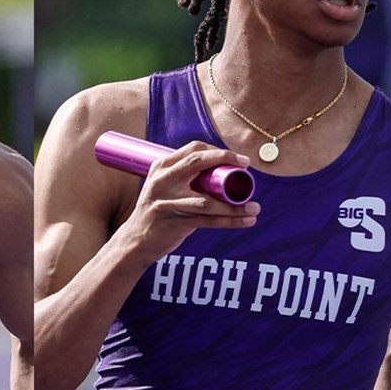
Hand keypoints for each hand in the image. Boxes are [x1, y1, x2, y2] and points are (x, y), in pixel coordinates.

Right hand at [116, 143, 260, 263]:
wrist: (135, 241)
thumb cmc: (159, 211)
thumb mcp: (164, 186)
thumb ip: (186, 176)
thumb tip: (224, 170)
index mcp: (161, 166)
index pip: (193, 149)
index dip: (219, 151)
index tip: (239, 159)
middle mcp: (162, 180)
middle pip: (198, 163)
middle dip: (226, 162)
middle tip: (247, 169)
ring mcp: (166, 201)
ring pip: (208, 201)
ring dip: (235, 206)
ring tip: (255, 208)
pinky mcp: (174, 222)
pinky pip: (208, 221)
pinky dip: (230, 221)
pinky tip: (246, 221)